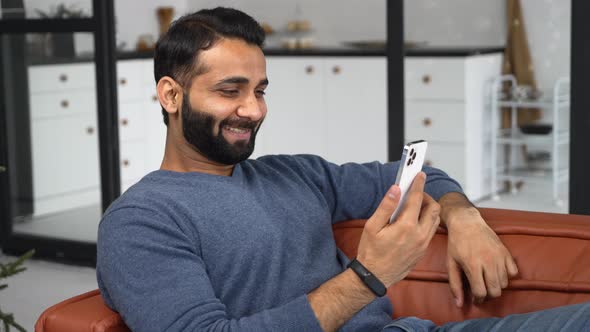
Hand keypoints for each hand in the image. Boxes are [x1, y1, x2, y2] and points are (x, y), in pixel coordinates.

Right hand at [356, 172, 440, 286]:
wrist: (375, 277)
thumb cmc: (370, 252)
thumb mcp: (372, 226)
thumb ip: (386, 206)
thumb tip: (395, 189)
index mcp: (405, 227)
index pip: (417, 199)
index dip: (418, 184)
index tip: (419, 174)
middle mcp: (419, 235)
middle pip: (434, 208)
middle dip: (426, 196)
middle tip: (414, 194)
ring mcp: (423, 244)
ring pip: (436, 219)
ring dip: (429, 209)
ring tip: (414, 207)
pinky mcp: (423, 251)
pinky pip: (431, 231)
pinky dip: (427, 221)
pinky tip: (413, 221)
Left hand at [443, 205, 518, 306]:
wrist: (467, 222)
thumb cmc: (456, 244)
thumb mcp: (451, 264)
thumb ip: (455, 285)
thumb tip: (459, 304)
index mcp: (473, 265)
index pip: (481, 292)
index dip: (478, 299)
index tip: (475, 298)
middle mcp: (488, 261)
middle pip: (495, 291)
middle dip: (488, 295)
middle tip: (482, 291)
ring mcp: (499, 256)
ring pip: (505, 283)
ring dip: (496, 286)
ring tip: (487, 281)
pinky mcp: (506, 252)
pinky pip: (513, 272)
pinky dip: (507, 276)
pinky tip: (497, 272)